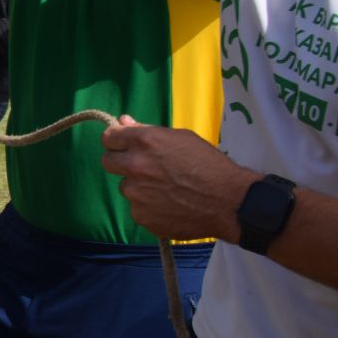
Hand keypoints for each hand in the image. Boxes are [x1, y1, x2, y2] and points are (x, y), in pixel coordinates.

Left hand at [100, 117, 254, 242]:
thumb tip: (122, 121)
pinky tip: (170, 206)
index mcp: (144, 141)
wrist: (230, 202)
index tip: (123, 145)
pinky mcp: (141, 215)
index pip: (108, 136)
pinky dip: (149, 207)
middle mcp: (134, 165)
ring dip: (139, 187)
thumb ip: (147, 131)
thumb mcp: (181, 138)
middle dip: (121, 163)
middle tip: (143, 168)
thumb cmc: (209, 165)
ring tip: (167, 190)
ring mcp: (136, 193)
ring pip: (126, 187)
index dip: (116, 140)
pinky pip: (137, 208)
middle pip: (107, 162)